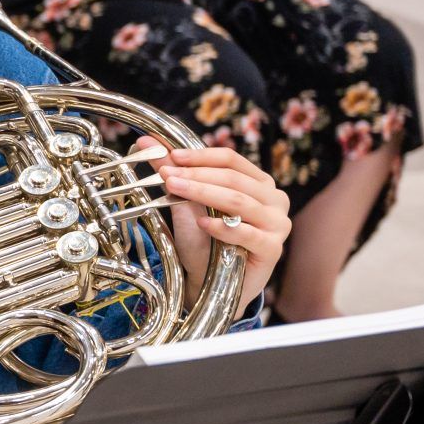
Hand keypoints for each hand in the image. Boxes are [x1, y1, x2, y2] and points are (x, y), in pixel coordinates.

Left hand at [136, 139, 288, 314]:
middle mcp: (274, 199)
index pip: (231, 160)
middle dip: (197, 175)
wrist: (209, 281)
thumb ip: (173, 172)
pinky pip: (247, 233)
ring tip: (175, 190)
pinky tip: (202, 223)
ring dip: (204, 193)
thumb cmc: (203, 241)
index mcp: (258, 182)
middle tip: (166, 174)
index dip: (201, 156)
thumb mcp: (186, 203)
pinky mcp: (273, 248)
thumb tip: (146, 141)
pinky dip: (222, 227)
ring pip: (238, 201)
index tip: (171, 156)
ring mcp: (277, 224)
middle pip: (233, 179)